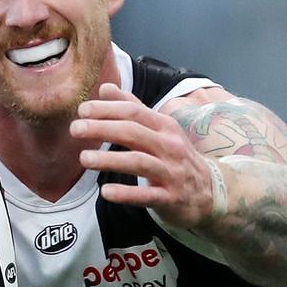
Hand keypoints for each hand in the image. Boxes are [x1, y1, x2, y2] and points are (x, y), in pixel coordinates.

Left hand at [71, 82, 218, 228]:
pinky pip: (147, 195)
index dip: (107, 109)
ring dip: (110, 159)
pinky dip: (126, 194)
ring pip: (139, 162)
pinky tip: (106, 192)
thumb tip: (105, 88)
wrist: (211, 191)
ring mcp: (171, 172)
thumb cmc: (176, 156)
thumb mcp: (160, 129)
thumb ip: (132, 108)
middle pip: (133, 132)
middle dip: (102, 128)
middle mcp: (169, 146)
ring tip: (84, 159)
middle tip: (75, 129)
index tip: (82, 110)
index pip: (134, 112)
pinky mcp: (170, 198)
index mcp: (164, 127)